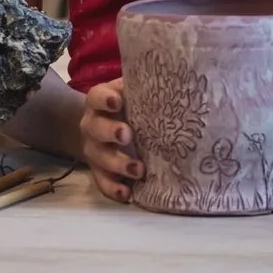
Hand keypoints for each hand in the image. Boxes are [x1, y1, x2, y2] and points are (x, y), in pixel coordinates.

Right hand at [78, 77, 141, 201]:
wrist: (104, 126)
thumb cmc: (128, 106)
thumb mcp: (132, 93)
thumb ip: (145, 88)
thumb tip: (180, 78)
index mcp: (99, 102)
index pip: (97, 96)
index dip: (105, 99)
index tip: (117, 102)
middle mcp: (92, 124)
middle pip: (95, 128)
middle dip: (110, 132)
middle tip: (127, 135)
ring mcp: (94, 149)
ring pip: (99, 157)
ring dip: (117, 164)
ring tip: (137, 169)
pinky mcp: (99, 170)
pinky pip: (102, 181)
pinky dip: (113, 188)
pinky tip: (127, 193)